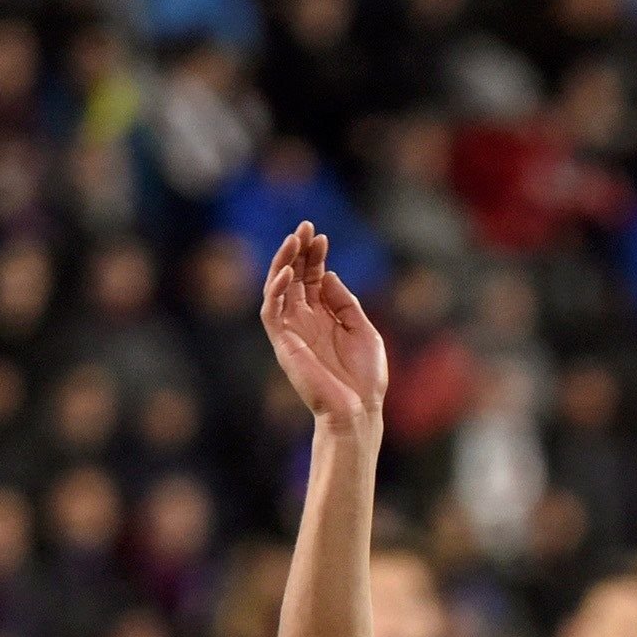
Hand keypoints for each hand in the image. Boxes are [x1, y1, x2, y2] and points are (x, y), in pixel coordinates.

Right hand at [261, 222, 386, 429]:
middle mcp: (305, 320)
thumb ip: (344, 303)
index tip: (321, 236)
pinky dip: (276, 290)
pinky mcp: (283, 342)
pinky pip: (271, 311)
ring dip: (283, 262)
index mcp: (324, 317)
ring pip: (278, 288)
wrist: (358, 409)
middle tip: (304, 227)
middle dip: (298, 251)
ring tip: (293, 240)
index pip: (313, 278)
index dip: (314, 256)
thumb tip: (326, 275)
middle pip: (295, 277)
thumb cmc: (365, 377)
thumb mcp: (364, 330)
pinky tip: (288, 272)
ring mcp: (292, 330)